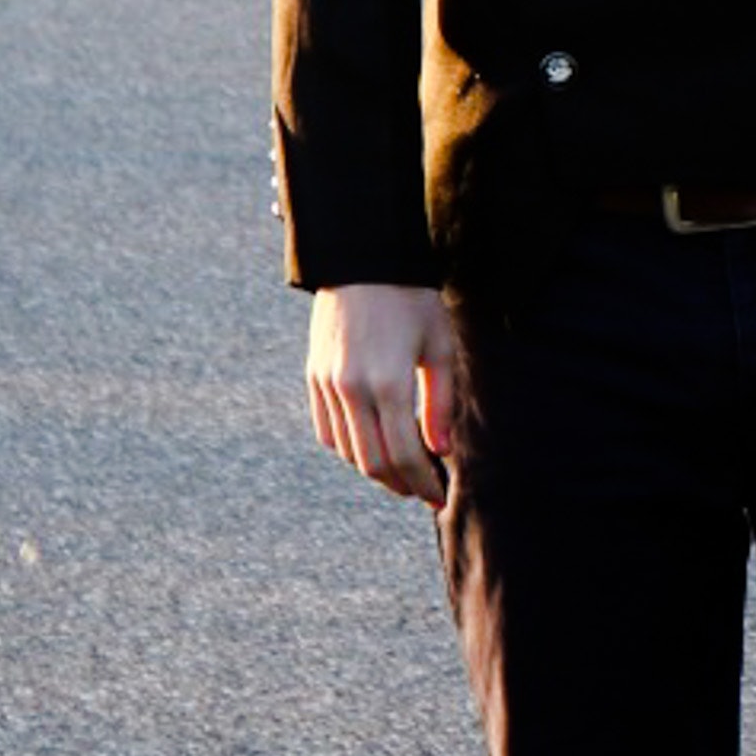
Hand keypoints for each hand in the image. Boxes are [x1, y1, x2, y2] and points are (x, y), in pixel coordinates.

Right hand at [307, 282, 468, 505]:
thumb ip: (441, 403)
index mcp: (388, 382)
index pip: (405, 454)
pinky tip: (371, 449)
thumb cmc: (411, 299)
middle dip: (400, 484)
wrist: (362, 260)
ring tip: (401, 472)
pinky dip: (348, 450)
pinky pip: (326, 431)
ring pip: (347, 452)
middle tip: (423, 490)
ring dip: (374, 471)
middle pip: (373, 462)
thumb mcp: (438, 346)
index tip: (440, 496)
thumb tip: (440, 451)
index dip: (424, 482)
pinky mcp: (314, 377)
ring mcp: (328, 384)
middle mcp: (352, 389)